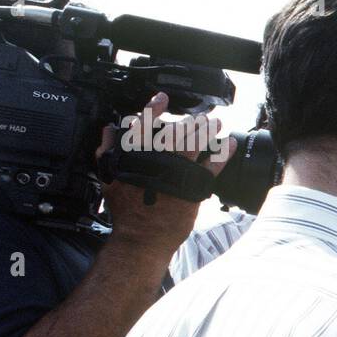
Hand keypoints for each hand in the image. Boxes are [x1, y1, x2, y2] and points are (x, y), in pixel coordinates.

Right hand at [102, 92, 231, 258]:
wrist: (142, 238)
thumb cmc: (126, 211)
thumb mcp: (108, 178)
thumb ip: (107, 150)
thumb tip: (110, 129)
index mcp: (135, 158)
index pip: (144, 125)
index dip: (153, 108)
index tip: (162, 98)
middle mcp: (158, 164)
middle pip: (176, 133)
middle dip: (189, 122)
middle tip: (199, 115)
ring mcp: (178, 176)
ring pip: (196, 146)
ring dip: (207, 131)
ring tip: (214, 122)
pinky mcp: (194, 189)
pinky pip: (213, 167)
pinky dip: (222, 154)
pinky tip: (228, 144)